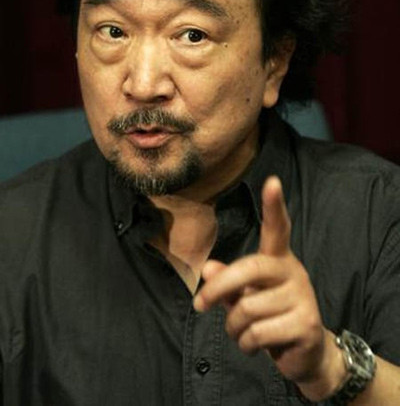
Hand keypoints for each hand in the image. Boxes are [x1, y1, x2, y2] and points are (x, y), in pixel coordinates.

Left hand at [193, 176, 343, 396]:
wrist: (307, 354)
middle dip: (219, 287)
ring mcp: (303, 297)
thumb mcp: (245, 297)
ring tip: (243, 333)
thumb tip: (208, 267)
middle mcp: (293, 271)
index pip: (278, 228)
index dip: (274, 206)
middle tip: (199, 304)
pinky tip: (256, 346)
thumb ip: (228, 283)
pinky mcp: (307, 324)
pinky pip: (258, 333)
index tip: (272, 182)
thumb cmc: (270, 318)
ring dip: (233, 328)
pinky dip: (246, 344)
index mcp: (278, 260)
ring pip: (248, 309)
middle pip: (250, 268)